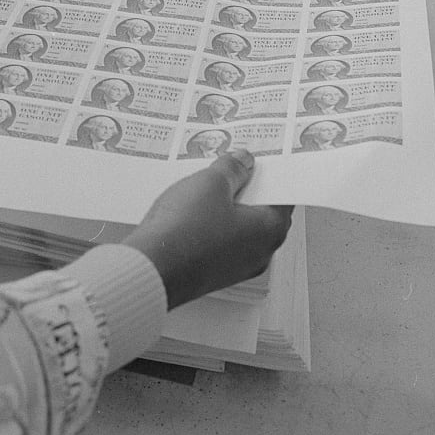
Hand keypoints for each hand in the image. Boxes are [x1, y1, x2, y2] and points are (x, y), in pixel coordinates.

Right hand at [123, 150, 292, 309]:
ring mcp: (235, 267)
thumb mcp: (212, 182)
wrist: (152, 267)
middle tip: (229, 168)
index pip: (283, 196)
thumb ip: (232, 168)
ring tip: (205, 186)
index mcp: (270, 229)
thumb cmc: (188, 228)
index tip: (257, 161)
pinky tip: (191, 211)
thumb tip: (243, 161)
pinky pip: (219, 243)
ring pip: (238, 229)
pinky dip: (211, 226)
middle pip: (260, 213)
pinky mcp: (212, 273)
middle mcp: (259, 254)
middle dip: (246, 190)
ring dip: (226, 208)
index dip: (270, 175)